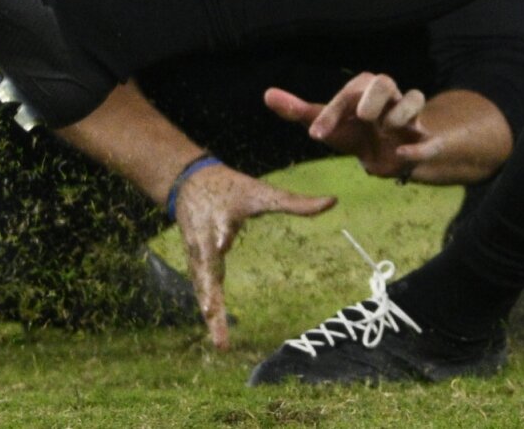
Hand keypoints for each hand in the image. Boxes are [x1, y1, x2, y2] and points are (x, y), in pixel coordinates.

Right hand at [170, 162, 334, 348]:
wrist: (190, 182)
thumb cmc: (231, 188)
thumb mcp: (262, 191)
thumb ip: (296, 202)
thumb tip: (333, 201)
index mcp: (221, 217)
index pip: (221, 226)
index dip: (221, 235)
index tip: (222, 244)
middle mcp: (205, 238)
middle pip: (206, 266)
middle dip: (209, 291)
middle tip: (211, 312)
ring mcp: (196, 253)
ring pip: (201, 285)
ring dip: (209, 312)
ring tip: (220, 341)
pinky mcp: (195, 263)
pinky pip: (201, 288)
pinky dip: (207, 309)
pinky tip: (215, 332)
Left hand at [265, 72, 436, 180]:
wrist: (387, 154)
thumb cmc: (354, 132)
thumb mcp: (327, 124)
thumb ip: (299, 111)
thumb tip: (267, 94)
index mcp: (362, 89)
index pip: (347, 94)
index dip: (332, 113)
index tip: (315, 135)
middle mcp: (387, 96)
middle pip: (385, 82)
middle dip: (374, 98)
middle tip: (362, 117)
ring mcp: (407, 115)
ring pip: (414, 98)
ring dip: (401, 113)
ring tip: (384, 130)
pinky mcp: (423, 137)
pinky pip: (431, 138)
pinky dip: (420, 146)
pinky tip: (402, 154)